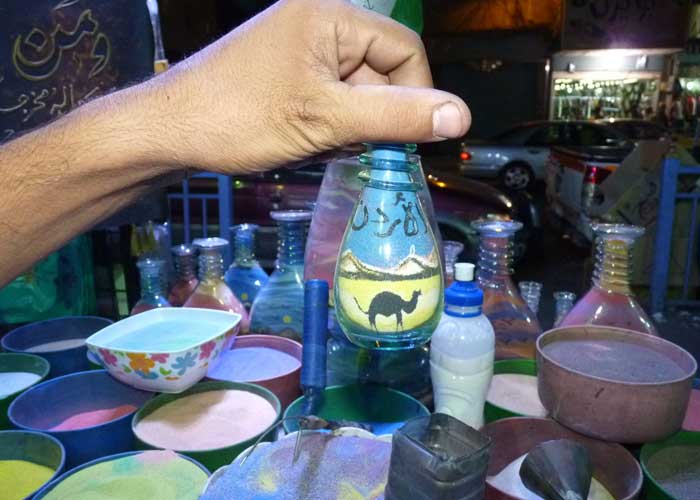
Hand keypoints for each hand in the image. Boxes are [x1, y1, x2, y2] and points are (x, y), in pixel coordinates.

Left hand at [150, 0, 470, 172]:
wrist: (167, 130)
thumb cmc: (240, 117)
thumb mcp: (326, 119)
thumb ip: (395, 116)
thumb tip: (460, 117)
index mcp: (330, 16)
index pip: (405, 50)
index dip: (414, 96)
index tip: (402, 139)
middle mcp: (318, 23)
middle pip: (381, 71)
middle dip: (375, 115)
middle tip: (353, 149)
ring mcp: (299, 48)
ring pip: (356, 90)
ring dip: (351, 125)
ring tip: (321, 146)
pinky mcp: (285, 72)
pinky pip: (330, 97)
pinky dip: (330, 125)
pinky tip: (309, 143)